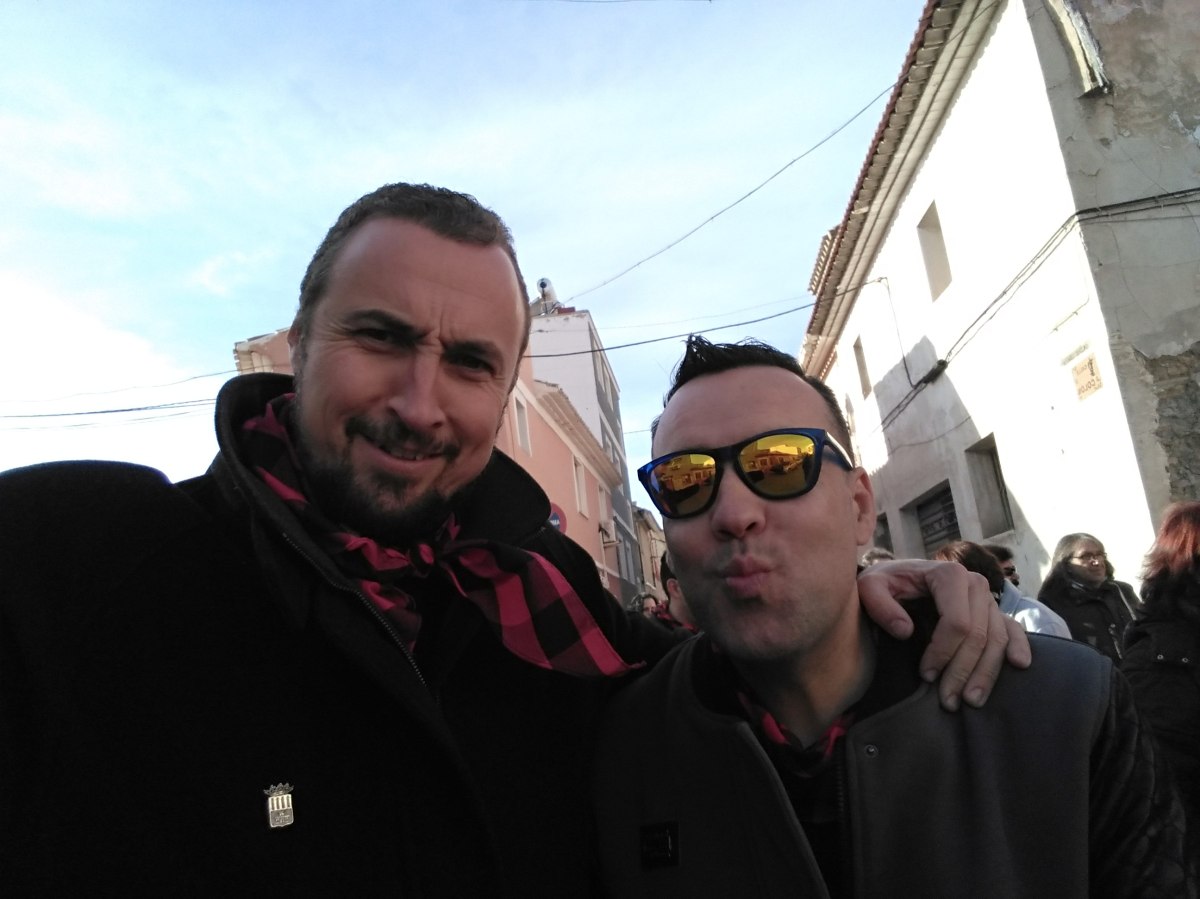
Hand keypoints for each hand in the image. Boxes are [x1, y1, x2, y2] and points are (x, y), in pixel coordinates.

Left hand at [857, 559, 1030, 710]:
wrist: (897, 577)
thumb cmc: (884, 583)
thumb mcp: (870, 586)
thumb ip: (879, 604)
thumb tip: (905, 631)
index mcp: (948, 574)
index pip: (957, 622)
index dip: (944, 653)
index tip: (926, 675)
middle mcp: (974, 582)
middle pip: (979, 635)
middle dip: (963, 671)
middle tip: (948, 701)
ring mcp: (987, 597)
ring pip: (996, 639)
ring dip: (987, 673)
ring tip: (972, 701)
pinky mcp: (993, 610)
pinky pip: (1012, 629)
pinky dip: (1018, 646)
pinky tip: (1019, 665)